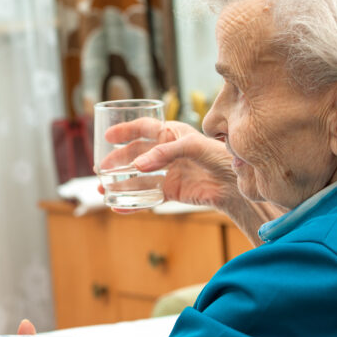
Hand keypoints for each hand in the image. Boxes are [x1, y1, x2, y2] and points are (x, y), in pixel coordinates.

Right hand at [99, 119, 237, 210]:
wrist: (235, 185)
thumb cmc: (219, 157)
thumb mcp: (192, 146)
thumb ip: (164, 153)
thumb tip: (137, 167)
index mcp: (172, 133)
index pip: (144, 128)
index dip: (125, 131)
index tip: (107, 136)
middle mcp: (167, 152)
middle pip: (135, 155)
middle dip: (117, 161)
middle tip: (101, 169)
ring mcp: (168, 172)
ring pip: (138, 177)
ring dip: (120, 183)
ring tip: (103, 190)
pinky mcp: (172, 191)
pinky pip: (148, 197)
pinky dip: (133, 203)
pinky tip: (119, 208)